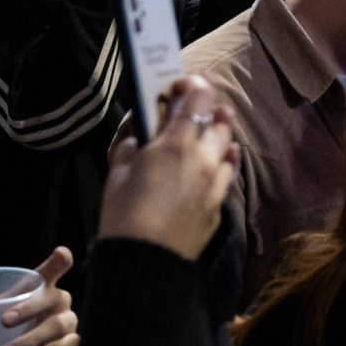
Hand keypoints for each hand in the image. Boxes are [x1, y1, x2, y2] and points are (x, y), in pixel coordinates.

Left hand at [0, 247, 80, 345]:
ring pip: (57, 326)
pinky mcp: (70, 345)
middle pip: (52, 297)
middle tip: (3, 321)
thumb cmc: (7, 324)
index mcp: (42, 286)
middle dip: (29, 308)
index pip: (56, 268)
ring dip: (31, 339)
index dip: (60, 260)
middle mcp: (59, 301)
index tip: (60, 253)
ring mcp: (68, 323)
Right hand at [100, 75, 238, 260]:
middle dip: (210, 111)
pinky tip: (218, 165)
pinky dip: (224, 166)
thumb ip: (129, 150)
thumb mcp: (116, 175)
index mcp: (176, 144)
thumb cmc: (123, 215)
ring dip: (220, 138)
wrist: (146, 261)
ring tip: (208, 136)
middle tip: (196, 110)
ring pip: (229, 148)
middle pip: (220, 122)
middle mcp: (203, 159)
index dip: (193, 85)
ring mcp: (215, 184)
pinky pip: (228, 177)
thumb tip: (137, 140)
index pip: (198, 98)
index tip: (182, 84)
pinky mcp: (219, 207)